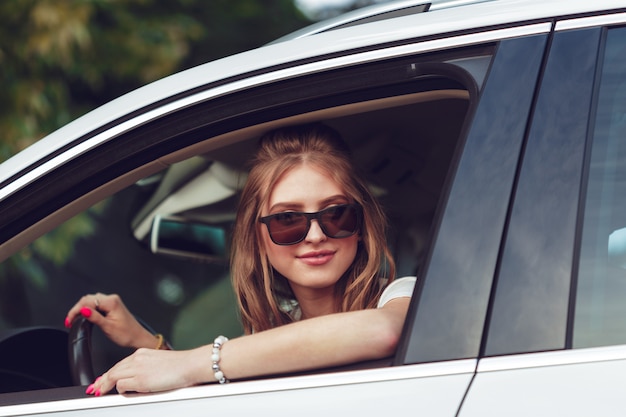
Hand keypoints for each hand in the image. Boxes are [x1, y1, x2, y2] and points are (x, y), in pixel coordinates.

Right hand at [65, 293, 156, 348]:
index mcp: (111, 302)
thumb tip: (83, 310)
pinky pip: (96, 304)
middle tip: (69, 321)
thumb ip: (95, 317)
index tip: (69, 320)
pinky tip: (83, 316)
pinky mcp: (111, 305)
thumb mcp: (108, 327)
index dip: (75, 310)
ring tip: (74, 319)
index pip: (87, 301)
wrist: (137, 337)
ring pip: (91, 300)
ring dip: (81, 308)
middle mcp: (112, 299)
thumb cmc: (126, 334)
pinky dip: (87, 309)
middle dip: (76, 309)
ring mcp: (112, 301)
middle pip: (88, 299)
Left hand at [85, 347, 209, 394]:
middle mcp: (137, 358)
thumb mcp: (159, 361)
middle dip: (102, 380)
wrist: (190, 364)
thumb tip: (138, 377)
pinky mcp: (140, 381)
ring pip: (113, 376)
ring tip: (101, 392)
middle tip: (96, 388)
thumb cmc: (180, 365)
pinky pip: (121, 386)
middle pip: (113, 369)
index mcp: (142, 352)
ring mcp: (138, 369)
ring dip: (107, 386)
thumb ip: (147, 366)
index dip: (109, 373)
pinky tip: (122, 393)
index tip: (102, 379)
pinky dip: (120, 391)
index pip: (120, 363)